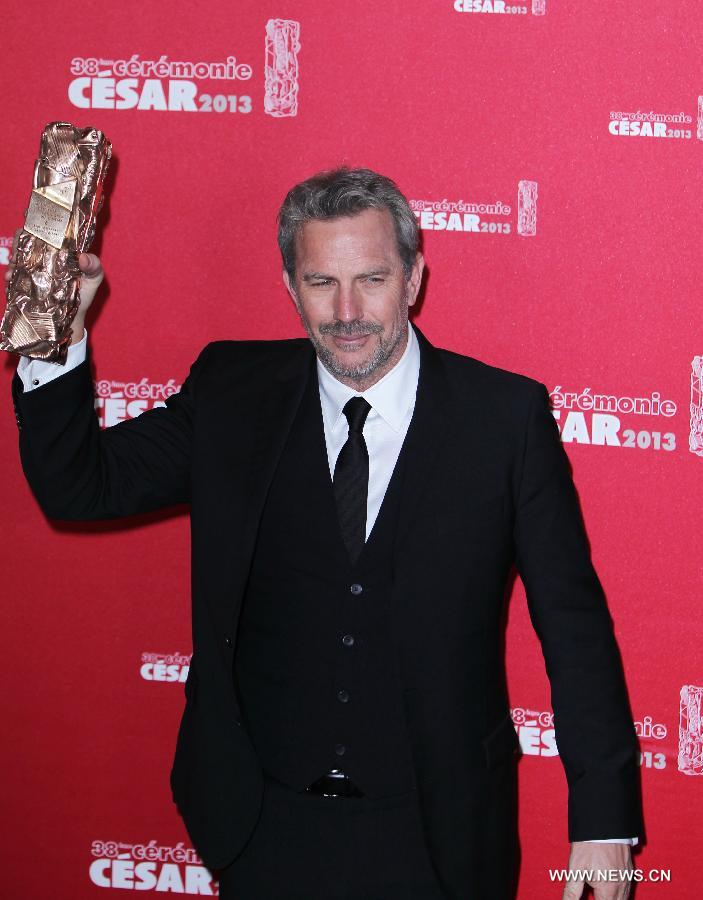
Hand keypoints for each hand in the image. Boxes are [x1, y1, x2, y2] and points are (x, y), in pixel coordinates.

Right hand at [5, 228, 103, 343]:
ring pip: (19, 252)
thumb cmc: (85, 293)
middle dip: (22, 235)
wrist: (72, 316)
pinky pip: (14, 271)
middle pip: (29, 236)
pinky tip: (11, 276)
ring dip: (14, 253)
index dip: (40, 217)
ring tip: (14, 262)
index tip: (31, 212)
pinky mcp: (26, 278)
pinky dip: (10, 272)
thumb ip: (94, 266)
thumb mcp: (94, 279)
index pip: (49, 228)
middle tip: (21, 239)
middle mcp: (46, 253)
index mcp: (62, 248)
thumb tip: (83, 258)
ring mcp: (34, 265)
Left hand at [562, 841, 632, 898]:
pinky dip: (619, 893)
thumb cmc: (588, 846)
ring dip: (612, 899)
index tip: (590, 896)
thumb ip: (572, 892)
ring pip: (623, 899)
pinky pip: (627, 890)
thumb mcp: (576, 870)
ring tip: (599, 892)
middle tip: (593, 894)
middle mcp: (622, 888)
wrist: (602, 824)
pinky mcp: (630, 871)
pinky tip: (609, 887)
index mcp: (609, 891)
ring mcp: (627, 879)